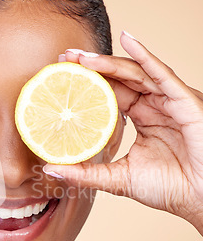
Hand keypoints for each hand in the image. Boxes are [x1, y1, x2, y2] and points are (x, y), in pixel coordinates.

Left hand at [44, 31, 202, 234]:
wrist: (200, 200)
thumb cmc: (169, 188)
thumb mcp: (118, 178)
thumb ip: (86, 173)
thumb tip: (51, 169)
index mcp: (143, 118)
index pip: (111, 93)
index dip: (88, 82)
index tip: (62, 75)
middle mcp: (155, 105)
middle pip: (120, 78)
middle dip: (92, 66)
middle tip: (65, 58)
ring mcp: (170, 101)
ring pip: (136, 73)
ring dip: (108, 61)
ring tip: (81, 56)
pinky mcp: (185, 101)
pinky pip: (163, 74)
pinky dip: (145, 56)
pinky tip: (128, 40)